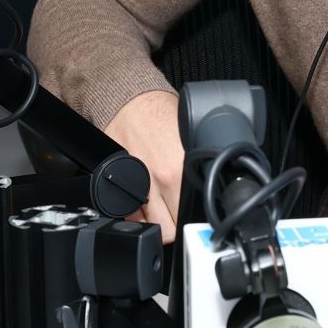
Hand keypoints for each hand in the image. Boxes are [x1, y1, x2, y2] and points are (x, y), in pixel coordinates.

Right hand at [104, 90, 183, 241]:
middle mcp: (159, 179)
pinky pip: (125, 213)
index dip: (193, 218)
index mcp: (180, 168)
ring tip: (159, 206)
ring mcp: (135, 183)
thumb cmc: (160, 113)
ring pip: (146, 225)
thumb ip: (197, 165)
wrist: (128, 100)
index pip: (190, 213)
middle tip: (176, 212)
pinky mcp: (116, 183)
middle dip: (174, 223)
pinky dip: (133, 213)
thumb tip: (211, 187)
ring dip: (153, 220)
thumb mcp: (190, 138)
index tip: (193, 216)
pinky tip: (141, 201)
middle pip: (169, 228)